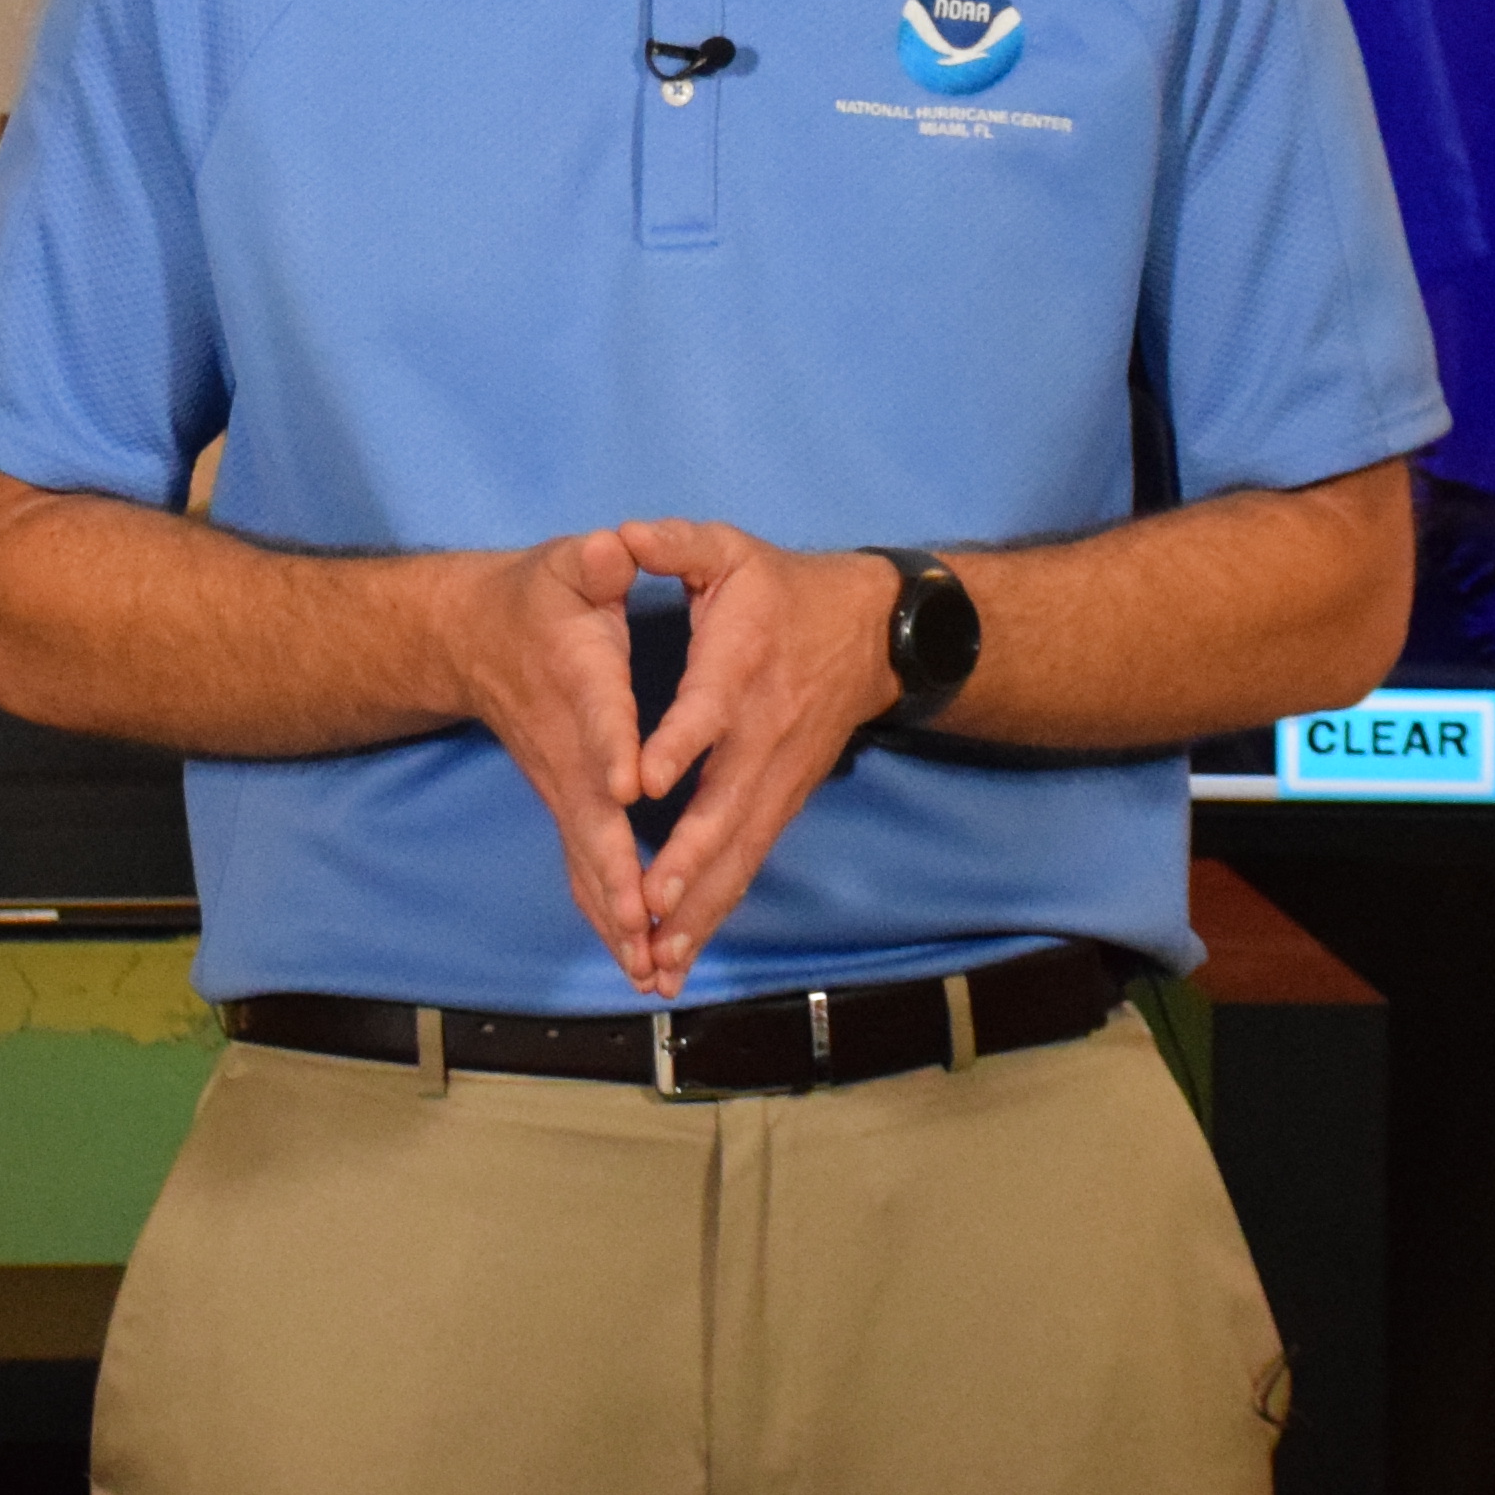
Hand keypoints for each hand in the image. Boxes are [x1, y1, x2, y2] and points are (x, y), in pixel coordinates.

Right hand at [439, 528, 661, 992]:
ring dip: (616, 918)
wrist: (471, 641)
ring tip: (649, 971)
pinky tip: (640, 966)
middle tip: (643, 926)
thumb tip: (611, 549)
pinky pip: (588, 873)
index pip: (597, 721)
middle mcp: (570, 753)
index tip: (626, 789)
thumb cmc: (536, 599)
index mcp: (580, 685)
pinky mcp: (568, 809)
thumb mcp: (567, 564)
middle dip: (617, 874)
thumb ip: (593, 562)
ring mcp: (565, 789)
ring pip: (589, 861)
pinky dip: (610, 921)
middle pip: (592, 820)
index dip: (611, 748)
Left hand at [612, 520, 900, 995]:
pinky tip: (682, 952)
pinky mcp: (783, 803)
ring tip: (661, 959)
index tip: (635, 784)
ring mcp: (778, 778)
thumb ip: (675, 544)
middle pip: (727, 808)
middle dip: (688, 859)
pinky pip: (749, 864)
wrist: (872, 632)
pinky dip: (716, 910)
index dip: (674, 745)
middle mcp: (763, 735)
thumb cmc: (781, 589)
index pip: (707, 711)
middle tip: (649, 903)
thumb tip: (622, 535)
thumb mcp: (728, 549)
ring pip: (739, 851)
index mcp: (741, 668)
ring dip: (701, 907)